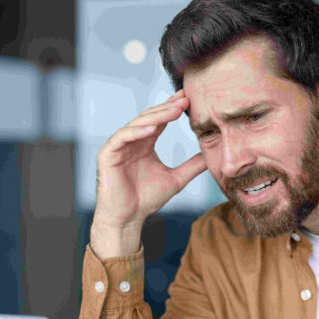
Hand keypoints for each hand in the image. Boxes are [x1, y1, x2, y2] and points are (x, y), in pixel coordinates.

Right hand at [90, 91, 207, 257]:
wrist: (128, 219)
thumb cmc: (147, 200)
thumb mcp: (176, 179)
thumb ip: (192, 166)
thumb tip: (211, 155)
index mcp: (145, 143)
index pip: (160, 120)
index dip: (172, 108)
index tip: (189, 99)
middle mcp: (132, 141)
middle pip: (150, 118)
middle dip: (167, 108)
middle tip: (185, 100)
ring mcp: (119, 146)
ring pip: (137, 124)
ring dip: (155, 117)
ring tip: (173, 110)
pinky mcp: (107, 154)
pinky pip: (121, 137)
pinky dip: (136, 132)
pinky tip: (152, 129)